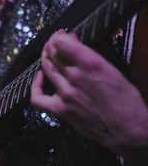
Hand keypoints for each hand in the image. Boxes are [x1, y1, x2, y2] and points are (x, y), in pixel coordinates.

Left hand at [30, 30, 147, 150]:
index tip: (62, 35)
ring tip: (48, 55)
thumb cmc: (126, 99)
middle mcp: (75, 76)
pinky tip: (40, 77)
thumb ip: (90, 56)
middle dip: (52, 44)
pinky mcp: (60, 110)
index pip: (62, 42)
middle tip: (54, 42)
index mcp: (91, 63)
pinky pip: (38, 97)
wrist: (129, 130)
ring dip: (45, 58)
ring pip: (47, 69)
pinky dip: (35, 85)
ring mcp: (65, 94)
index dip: (59, 36)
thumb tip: (74, 44)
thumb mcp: (112, 69)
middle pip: (53, 54)